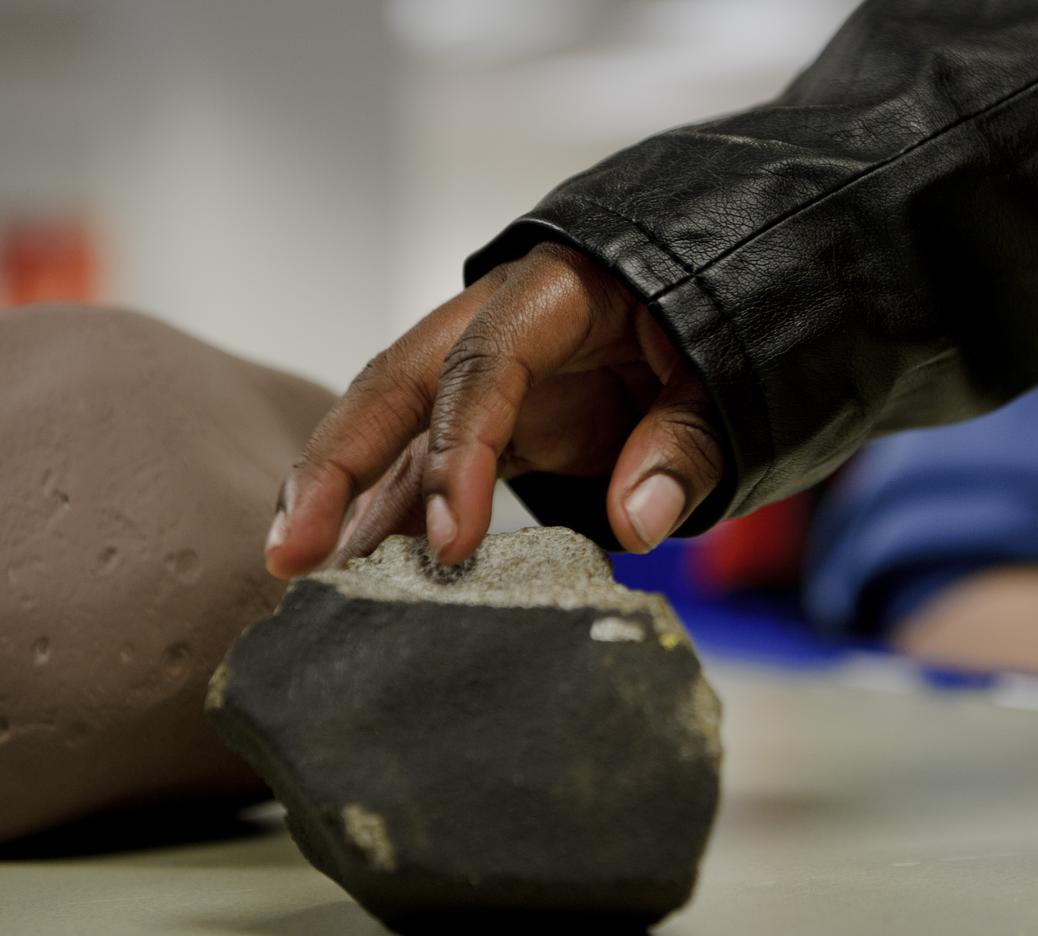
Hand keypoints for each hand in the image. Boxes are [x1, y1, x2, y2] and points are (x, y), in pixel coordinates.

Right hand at [264, 243, 725, 576]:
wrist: (711, 290)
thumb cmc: (715, 315)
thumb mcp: (720, 370)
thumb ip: (686, 439)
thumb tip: (637, 521)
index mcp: (551, 295)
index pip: (484, 369)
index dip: (461, 454)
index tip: (455, 545)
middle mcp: (494, 331)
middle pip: (393, 389)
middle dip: (335, 469)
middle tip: (290, 554)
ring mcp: (485, 381)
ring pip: (394, 436)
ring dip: (346, 506)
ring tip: (303, 580)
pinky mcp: (491, 424)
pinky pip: (424, 469)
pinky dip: (390, 518)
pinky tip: (359, 571)